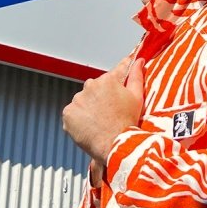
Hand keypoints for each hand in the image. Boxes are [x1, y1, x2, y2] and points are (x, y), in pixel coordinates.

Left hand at [62, 57, 143, 179]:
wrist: (114, 146)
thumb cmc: (127, 123)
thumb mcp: (137, 97)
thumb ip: (136, 76)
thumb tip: (139, 61)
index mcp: (108, 80)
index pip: (115, 72)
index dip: (119, 77)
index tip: (121, 77)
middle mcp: (90, 86)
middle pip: (96, 88)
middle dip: (101, 96)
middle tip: (110, 112)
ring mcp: (77, 100)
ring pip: (83, 100)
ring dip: (89, 107)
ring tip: (100, 121)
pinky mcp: (68, 114)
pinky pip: (73, 113)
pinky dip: (79, 119)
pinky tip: (90, 126)